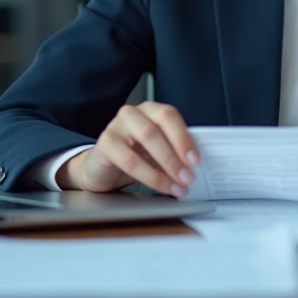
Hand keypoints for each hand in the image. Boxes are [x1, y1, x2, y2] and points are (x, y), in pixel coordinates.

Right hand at [58, 102, 199, 196]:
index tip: (196, 159)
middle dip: (176, 154)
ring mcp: (116, 125)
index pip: (169, 116)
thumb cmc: (134, 157)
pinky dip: (149, 176)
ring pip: (146, 139)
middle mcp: (133, 113)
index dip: (184, 137)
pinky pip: (129, 160)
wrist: (102, 169)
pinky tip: (159, 186)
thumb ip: (174, 152)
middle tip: (188, 176)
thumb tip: (195, 166)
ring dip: (165, 165)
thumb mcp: (157, 152)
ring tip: (178, 185)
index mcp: (150, 110)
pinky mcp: (105, 143)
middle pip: (157, 128)